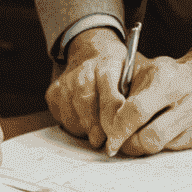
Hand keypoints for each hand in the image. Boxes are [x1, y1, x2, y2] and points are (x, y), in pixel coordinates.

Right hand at [48, 28, 135, 148]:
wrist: (91, 49)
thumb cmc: (116, 66)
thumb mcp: (132, 72)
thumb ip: (134, 95)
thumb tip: (138, 125)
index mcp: (108, 64)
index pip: (111, 98)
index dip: (115, 122)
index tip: (119, 137)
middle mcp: (84, 71)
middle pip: (87, 106)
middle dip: (97, 128)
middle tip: (105, 142)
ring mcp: (66, 81)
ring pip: (72, 116)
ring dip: (85, 129)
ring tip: (97, 134)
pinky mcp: (53, 92)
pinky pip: (61, 117)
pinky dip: (73, 124)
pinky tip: (84, 122)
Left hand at [105, 49, 191, 157]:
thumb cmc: (168, 76)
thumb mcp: (145, 71)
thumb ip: (123, 92)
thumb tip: (104, 121)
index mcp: (166, 78)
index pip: (136, 111)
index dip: (118, 128)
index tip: (109, 137)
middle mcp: (185, 100)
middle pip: (148, 136)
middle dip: (127, 142)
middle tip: (117, 141)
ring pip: (157, 146)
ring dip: (139, 146)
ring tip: (133, 137)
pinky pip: (168, 150)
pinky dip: (155, 145)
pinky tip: (153, 132)